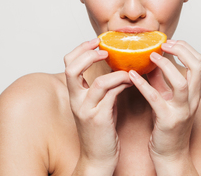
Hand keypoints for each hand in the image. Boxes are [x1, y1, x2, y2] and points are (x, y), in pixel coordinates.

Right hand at [64, 38, 131, 174]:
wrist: (98, 158)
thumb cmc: (101, 130)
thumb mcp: (97, 104)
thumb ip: (102, 87)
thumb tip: (116, 66)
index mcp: (74, 94)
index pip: (69, 64)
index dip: (81, 49)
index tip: (96, 42)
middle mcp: (76, 101)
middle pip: (72, 69)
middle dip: (88, 54)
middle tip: (105, 49)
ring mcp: (86, 111)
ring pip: (98, 83)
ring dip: (116, 72)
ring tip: (128, 70)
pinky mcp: (99, 120)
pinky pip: (111, 96)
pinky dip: (122, 84)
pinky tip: (131, 82)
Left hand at [128, 39, 200, 173]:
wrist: (170, 154)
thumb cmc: (167, 125)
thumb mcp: (167, 98)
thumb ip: (161, 79)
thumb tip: (151, 60)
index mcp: (194, 91)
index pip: (198, 61)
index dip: (185, 47)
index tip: (169, 41)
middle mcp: (192, 99)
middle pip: (196, 67)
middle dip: (181, 50)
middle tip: (164, 44)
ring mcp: (181, 111)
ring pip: (181, 83)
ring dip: (166, 66)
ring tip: (151, 56)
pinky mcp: (167, 121)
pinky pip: (156, 99)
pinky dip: (143, 85)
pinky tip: (131, 76)